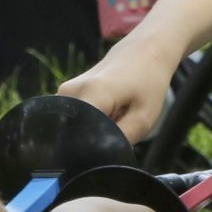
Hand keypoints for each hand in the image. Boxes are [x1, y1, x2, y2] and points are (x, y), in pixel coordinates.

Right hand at [60, 45, 178, 144]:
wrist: (144, 51)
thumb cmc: (148, 82)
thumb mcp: (144, 119)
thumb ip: (120, 141)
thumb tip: (99, 160)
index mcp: (89, 95)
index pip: (74, 138)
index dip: (90, 152)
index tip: (107, 151)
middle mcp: (68, 93)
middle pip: (73, 135)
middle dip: (93, 141)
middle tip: (117, 130)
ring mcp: (63, 92)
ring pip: (74, 128)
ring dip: (93, 130)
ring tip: (114, 118)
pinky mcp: (65, 94)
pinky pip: (74, 119)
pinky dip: (91, 122)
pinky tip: (107, 113)